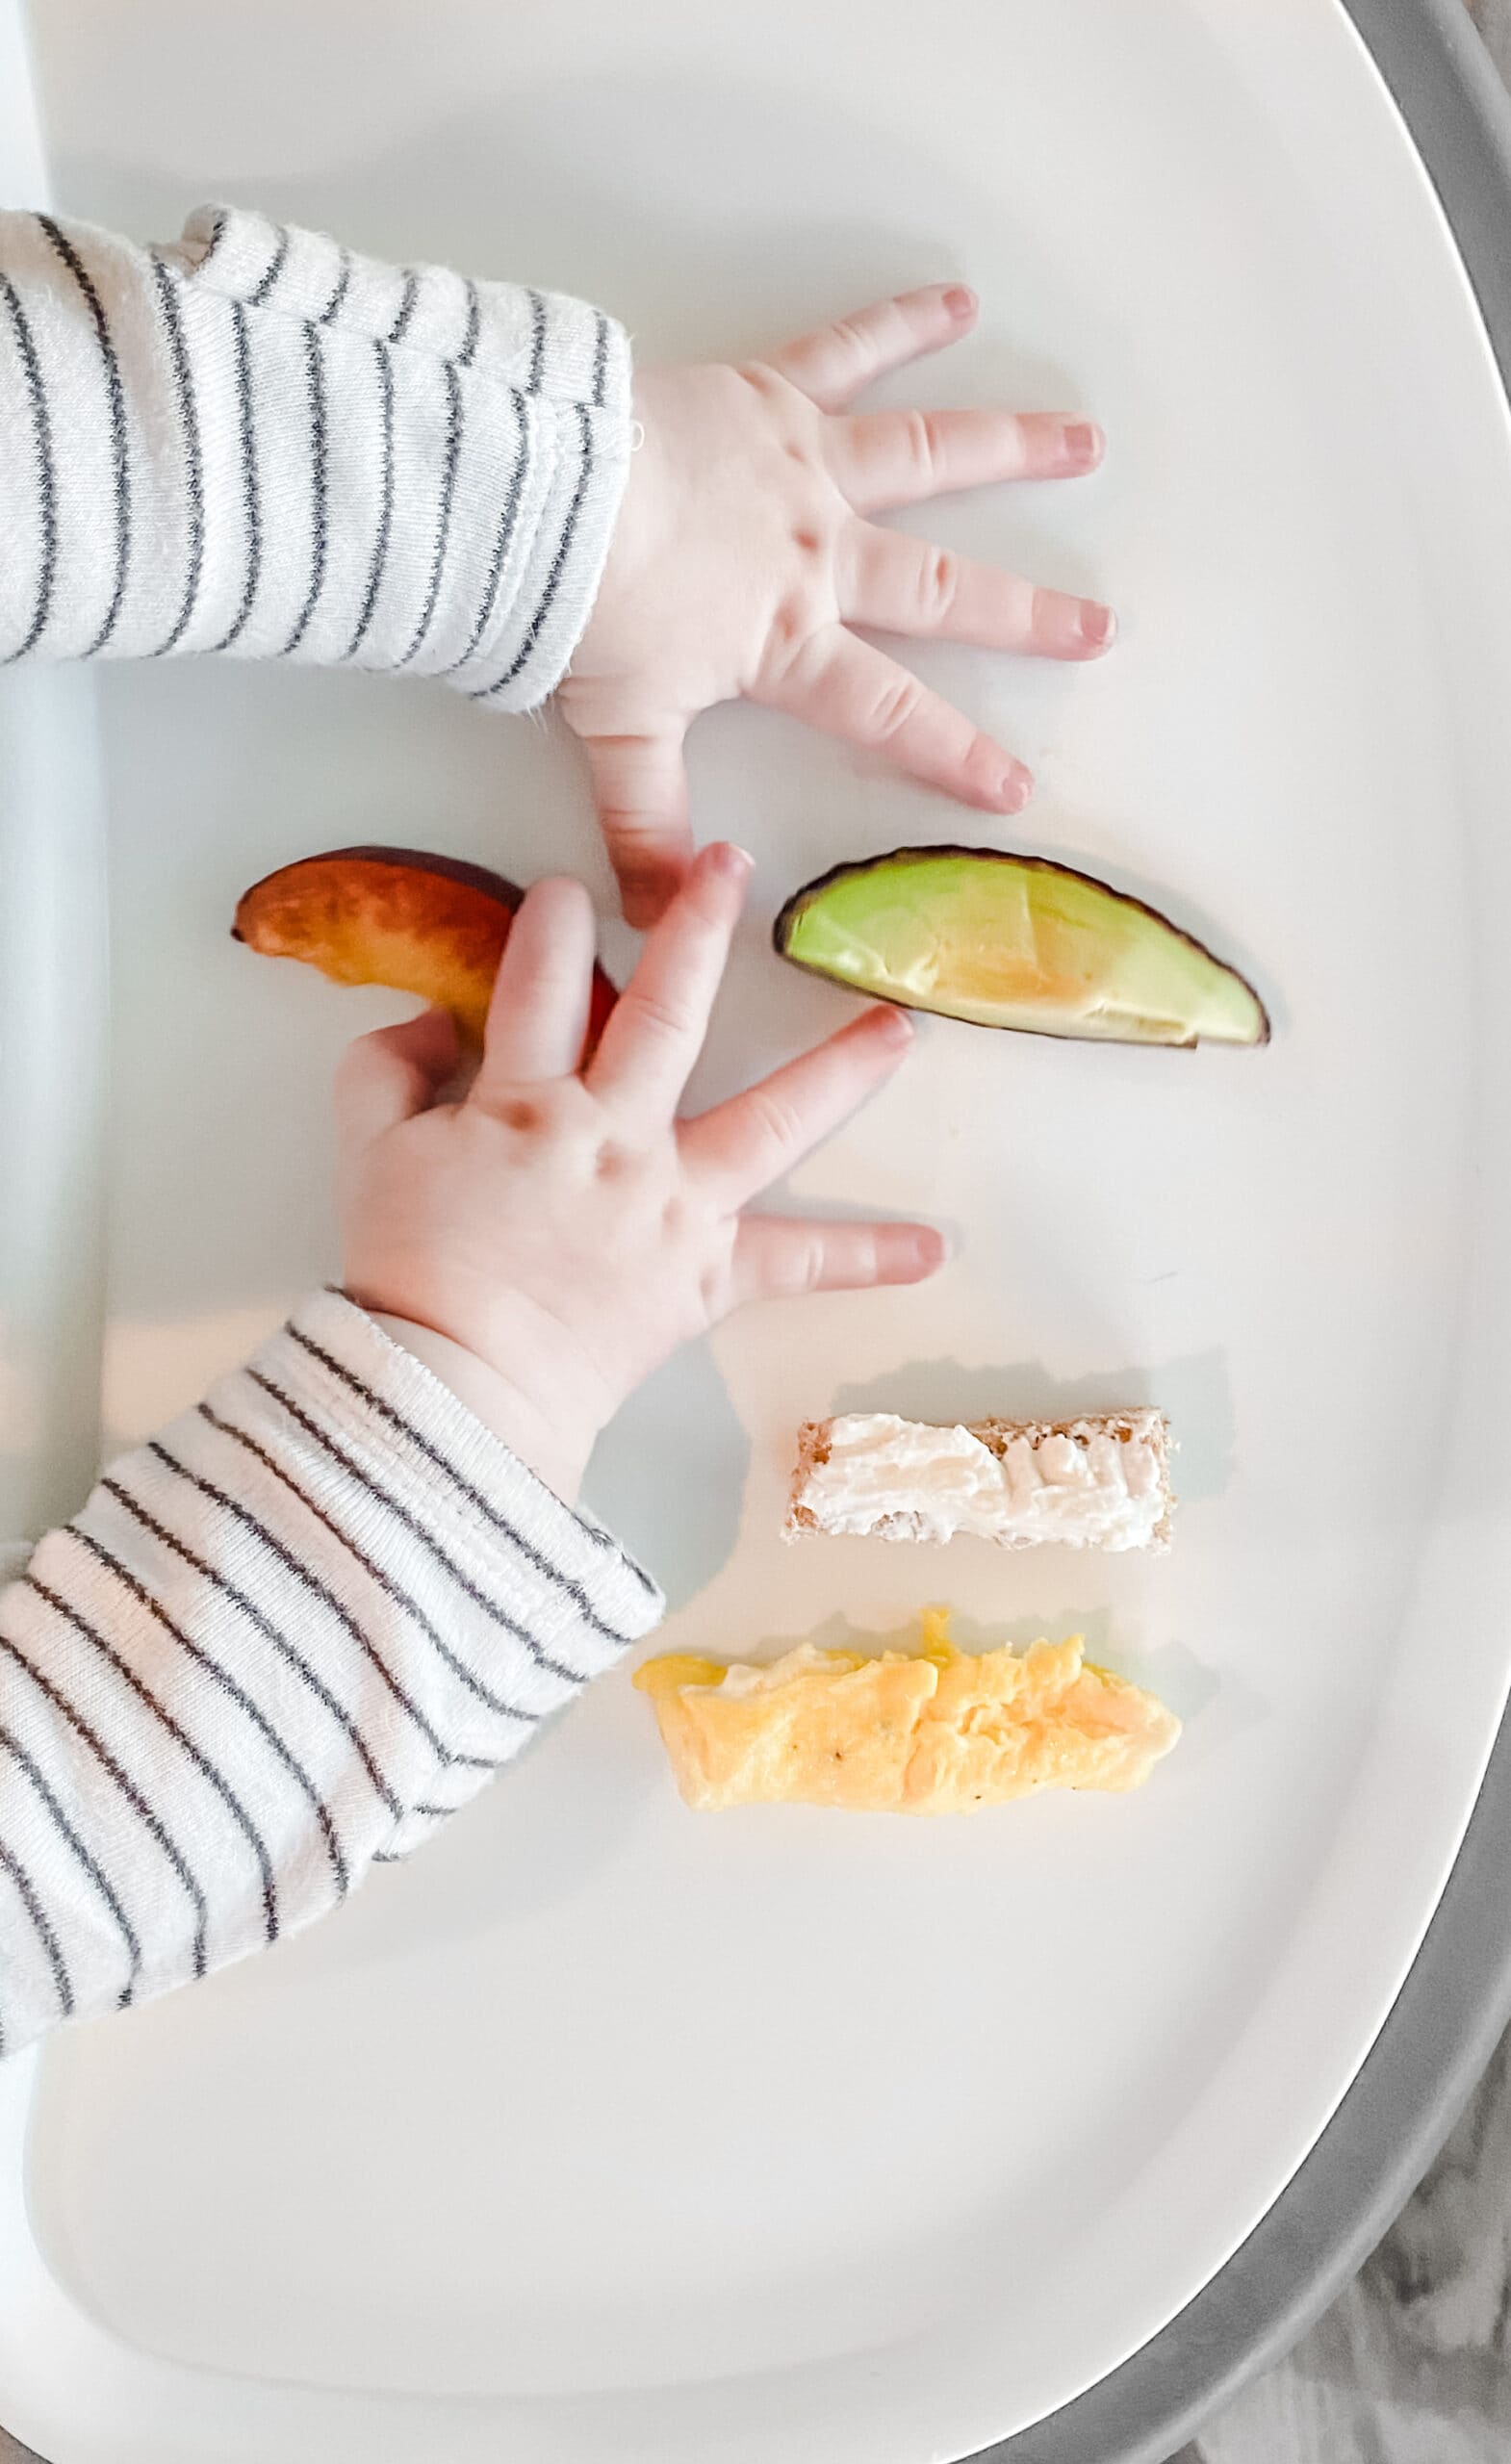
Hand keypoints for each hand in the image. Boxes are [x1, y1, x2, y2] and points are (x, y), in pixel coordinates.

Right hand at [337, 843, 943, 1501]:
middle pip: (668, 1014)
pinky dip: (864, 1259)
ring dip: (841, 1070)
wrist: (455, 1390)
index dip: (552, 928)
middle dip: (699, 929)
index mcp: (527, 1103)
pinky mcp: (709, 1274)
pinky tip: (933, 1249)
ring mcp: (675, 1203)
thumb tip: (435, 1021)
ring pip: (771, 1118)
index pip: (542, 984)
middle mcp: (617, 1137)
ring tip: (900, 1028)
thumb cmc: (407, 1271)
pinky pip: (797, 1265)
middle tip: (733, 866)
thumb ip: (385, 1066)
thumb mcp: (364, 1151)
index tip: (567, 892)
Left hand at [561, 284, 1109, 924]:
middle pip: (942, 589)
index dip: (953, 752)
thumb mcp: (617, 736)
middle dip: (1026, 615)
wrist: (538, 495)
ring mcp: (804, 468)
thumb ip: (647, 825)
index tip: (1014, 786)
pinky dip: (904, 324)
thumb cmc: (580, 611)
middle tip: (1097, 625)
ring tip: (1084, 443)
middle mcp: (819, 553)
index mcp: (788, 641)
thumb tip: (662, 920)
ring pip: (929, 458)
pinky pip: (848, 353)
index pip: (887, 712)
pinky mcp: (767, 395)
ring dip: (1013, 449)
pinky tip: (958, 303)